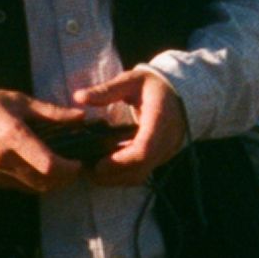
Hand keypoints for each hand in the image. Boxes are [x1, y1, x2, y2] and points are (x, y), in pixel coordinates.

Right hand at [0, 87, 94, 192]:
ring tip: (55, 169)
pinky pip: (13, 187)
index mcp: (12, 136)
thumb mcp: (22, 102)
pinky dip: (28, 181)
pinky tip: (32, 168)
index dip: (68, 169)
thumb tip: (81, 117)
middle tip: (72, 169)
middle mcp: (1, 159)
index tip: (78, 164)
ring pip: (29, 188)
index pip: (47, 164)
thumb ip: (52, 113)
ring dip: (46, 183)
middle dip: (62, 179)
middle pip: (41, 182)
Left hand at [71, 66, 189, 185]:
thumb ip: (107, 90)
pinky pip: (142, 172)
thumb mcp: (132, 80)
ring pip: (140, 175)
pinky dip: (123, 174)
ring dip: (116, 178)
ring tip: (90, 171)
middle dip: (112, 175)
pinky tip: (105, 167)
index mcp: (160, 120)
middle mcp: (166, 141)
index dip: (121, 161)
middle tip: (85, 171)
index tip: (98, 165)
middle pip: (140, 169)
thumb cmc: (153, 85)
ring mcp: (165, 152)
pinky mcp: (160, 158)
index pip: (144, 150)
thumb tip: (78, 97)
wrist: (180, 94)